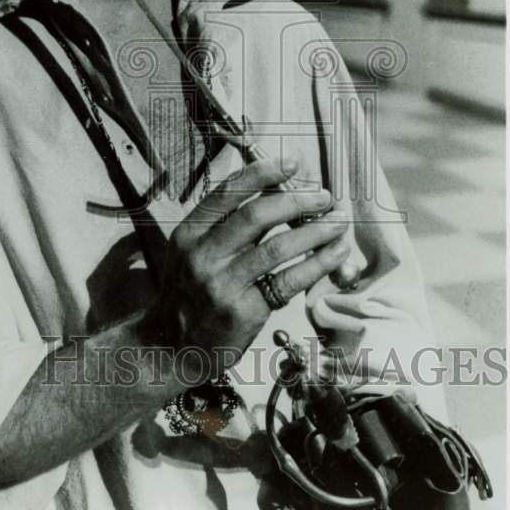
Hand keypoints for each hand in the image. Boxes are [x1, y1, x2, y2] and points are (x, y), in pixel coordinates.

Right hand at [141, 157, 351, 381]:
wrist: (171, 346)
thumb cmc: (189, 292)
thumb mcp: (191, 252)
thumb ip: (223, 225)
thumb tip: (273, 191)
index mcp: (189, 233)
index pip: (228, 193)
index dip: (262, 173)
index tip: (292, 163)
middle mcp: (203, 255)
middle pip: (256, 215)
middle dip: (296, 200)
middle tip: (324, 196)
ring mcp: (223, 284)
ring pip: (277, 247)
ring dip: (315, 230)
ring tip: (338, 221)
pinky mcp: (244, 310)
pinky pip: (288, 281)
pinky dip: (317, 263)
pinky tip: (334, 252)